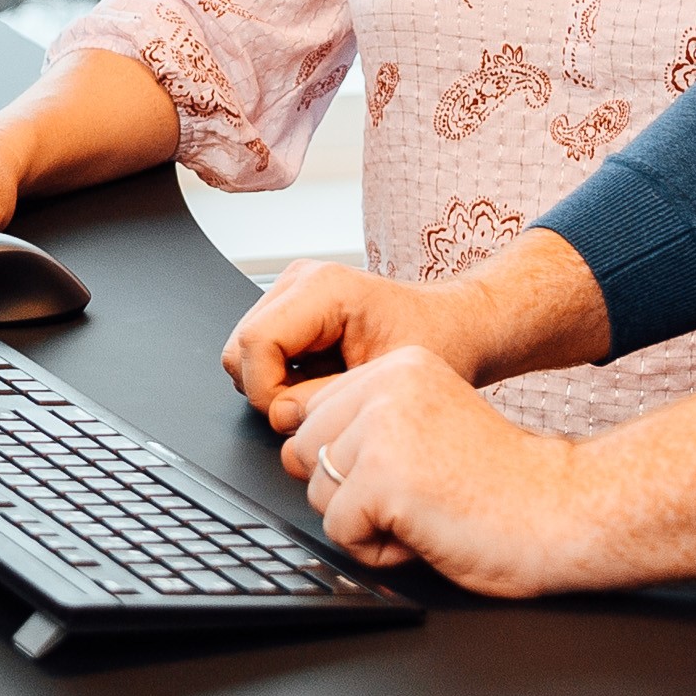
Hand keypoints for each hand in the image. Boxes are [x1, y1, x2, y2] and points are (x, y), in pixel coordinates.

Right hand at [223, 228, 615, 428]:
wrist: (454, 328)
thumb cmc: (434, 345)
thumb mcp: (383, 381)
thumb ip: (325, 398)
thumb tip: (279, 414)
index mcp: (323, 287)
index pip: (256, 344)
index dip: (269, 393)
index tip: (304, 415)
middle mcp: (301, 280)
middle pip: (241, 348)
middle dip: (269, 391)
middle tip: (317, 407)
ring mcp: (293, 290)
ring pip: (243, 352)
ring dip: (274, 385)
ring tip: (324, 392)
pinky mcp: (291, 307)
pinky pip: (259, 352)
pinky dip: (280, 377)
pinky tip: (320, 381)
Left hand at [295, 356, 695, 597]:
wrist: (562, 509)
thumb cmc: (503, 482)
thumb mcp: (428, 422)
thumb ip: (372, 419)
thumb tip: (298, 447)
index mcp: (398, 366)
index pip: (315, 414)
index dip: (346, 462)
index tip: (400, 473)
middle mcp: (386, 385)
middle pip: (306, 454)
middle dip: (348, 493)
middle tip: (415, 497)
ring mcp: (383, 428)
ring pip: (319, 495)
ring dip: (365, 523)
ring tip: (424, 512)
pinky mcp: (385, 477)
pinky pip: (341, 533)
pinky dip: (379, 550)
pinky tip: (427, 533)